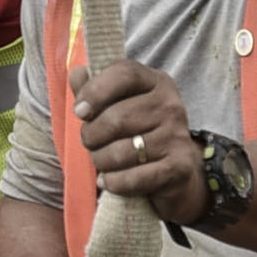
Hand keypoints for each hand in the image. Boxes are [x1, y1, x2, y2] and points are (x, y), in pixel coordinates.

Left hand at [72, 57, 203, 222]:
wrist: (176, 173)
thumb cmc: (138, 133)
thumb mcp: (117, 106)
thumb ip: (95, 89)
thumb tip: (77, 74)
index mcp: (156, 82)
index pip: (124, 73)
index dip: (95, 90)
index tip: (79, 111)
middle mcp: (171, 105)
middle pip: (117, 118)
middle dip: (91, 135)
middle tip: (89, 143)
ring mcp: (177, 137)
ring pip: (122, 152)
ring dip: (100, 161)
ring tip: (101, 162)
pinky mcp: (179, 167)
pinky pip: (133, 178)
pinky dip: (114, 182)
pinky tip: (109, 180)